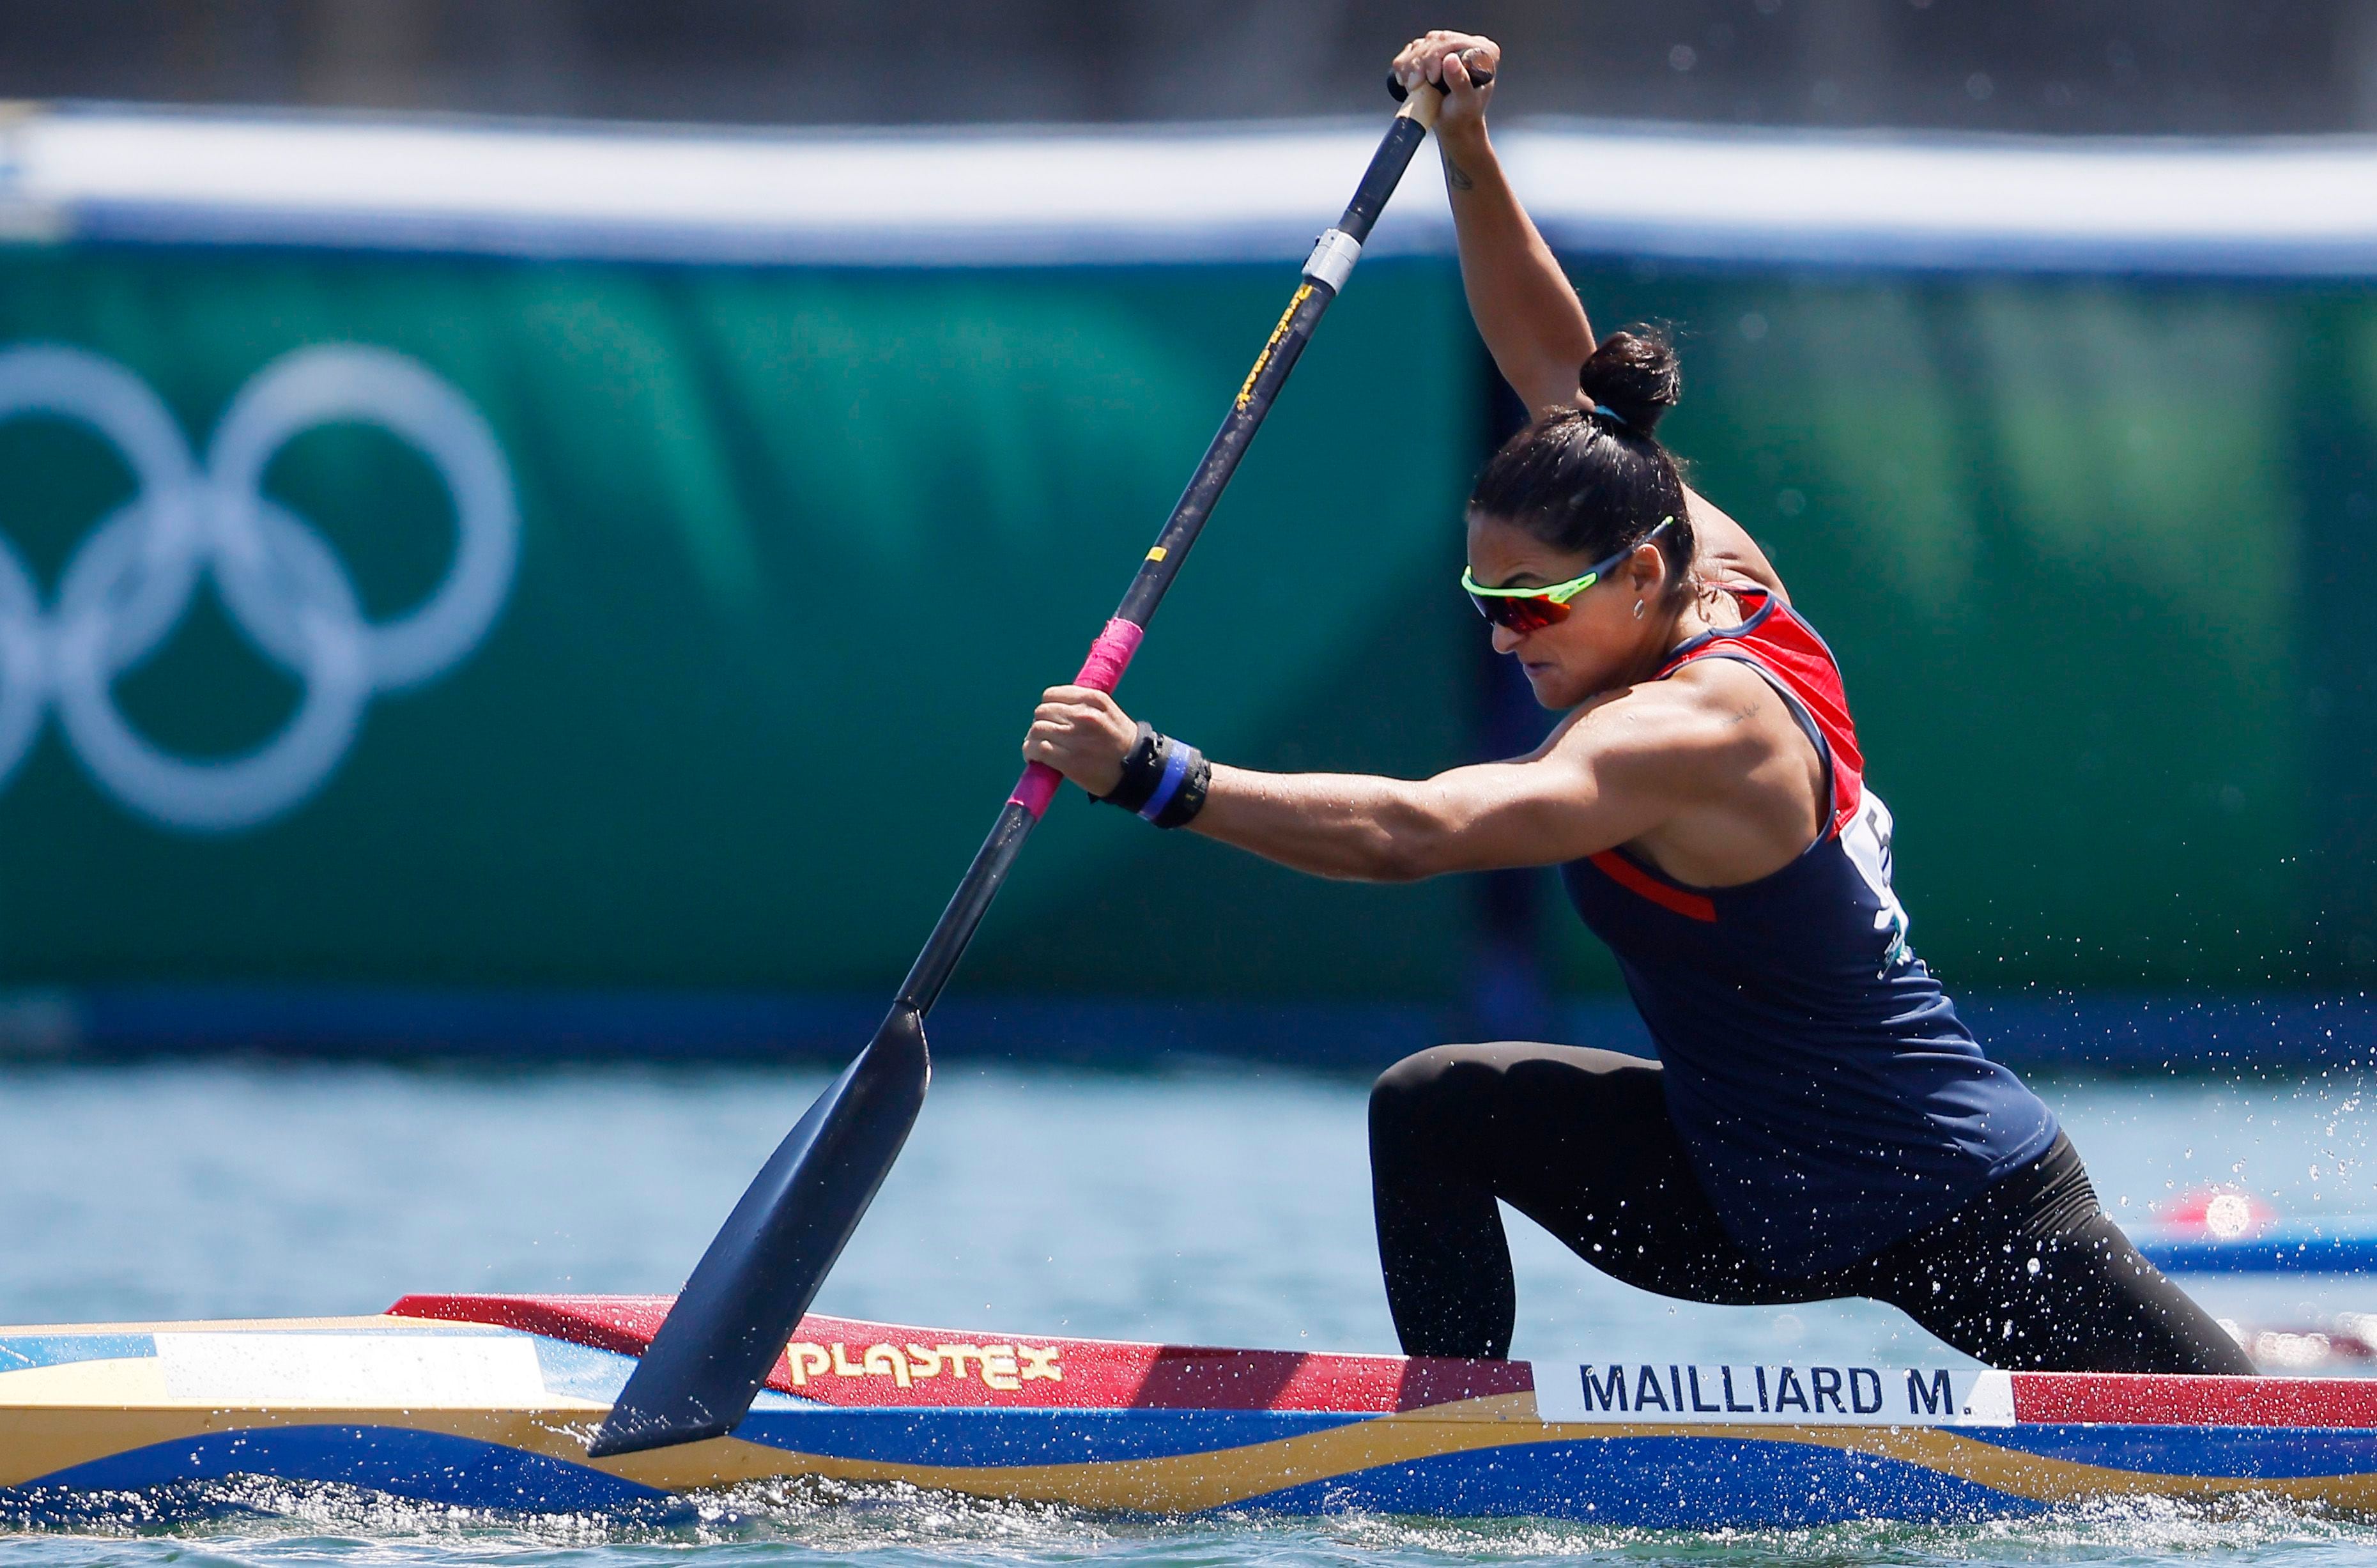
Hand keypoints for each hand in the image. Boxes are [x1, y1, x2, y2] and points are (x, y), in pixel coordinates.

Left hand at [1023, 685, 1137, 797]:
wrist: (1138, 770)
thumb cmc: (1121, 742)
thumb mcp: (1108, 712)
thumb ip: (1083, 705)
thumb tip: (1053, 708)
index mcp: (1093, 700)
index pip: (1051, 695)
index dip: (1047, 708)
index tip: (1050, 719)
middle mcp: (1083, 715)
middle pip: (1042, 712)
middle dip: (1040, 724)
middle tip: (1046, 736)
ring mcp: (1075, 737)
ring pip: (1037, 730)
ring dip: (1033, 739)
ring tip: (1038, 748)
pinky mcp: (1068, 759)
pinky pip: (1037, 749)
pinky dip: (1030, 752)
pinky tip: (1034, 758)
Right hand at [1391, 30, 1498, 139]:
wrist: (1453, 124)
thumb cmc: (1464, 115)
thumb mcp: (1465, 102)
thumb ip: (1460, 82)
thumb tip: (1450, 60)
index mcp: (1484, 51)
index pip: (1455, 40)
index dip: (1437, 54)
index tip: (1431, 78)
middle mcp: (1466, 45)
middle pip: (1436, 40)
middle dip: (1420, 62)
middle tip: (1416, 84)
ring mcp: (1447, 48)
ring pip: (1421, 45)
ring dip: (1410, 66)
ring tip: (1413, 86)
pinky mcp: (1431, 54)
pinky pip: (1411, 51)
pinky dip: (1404, 66)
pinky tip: (1408, 82)